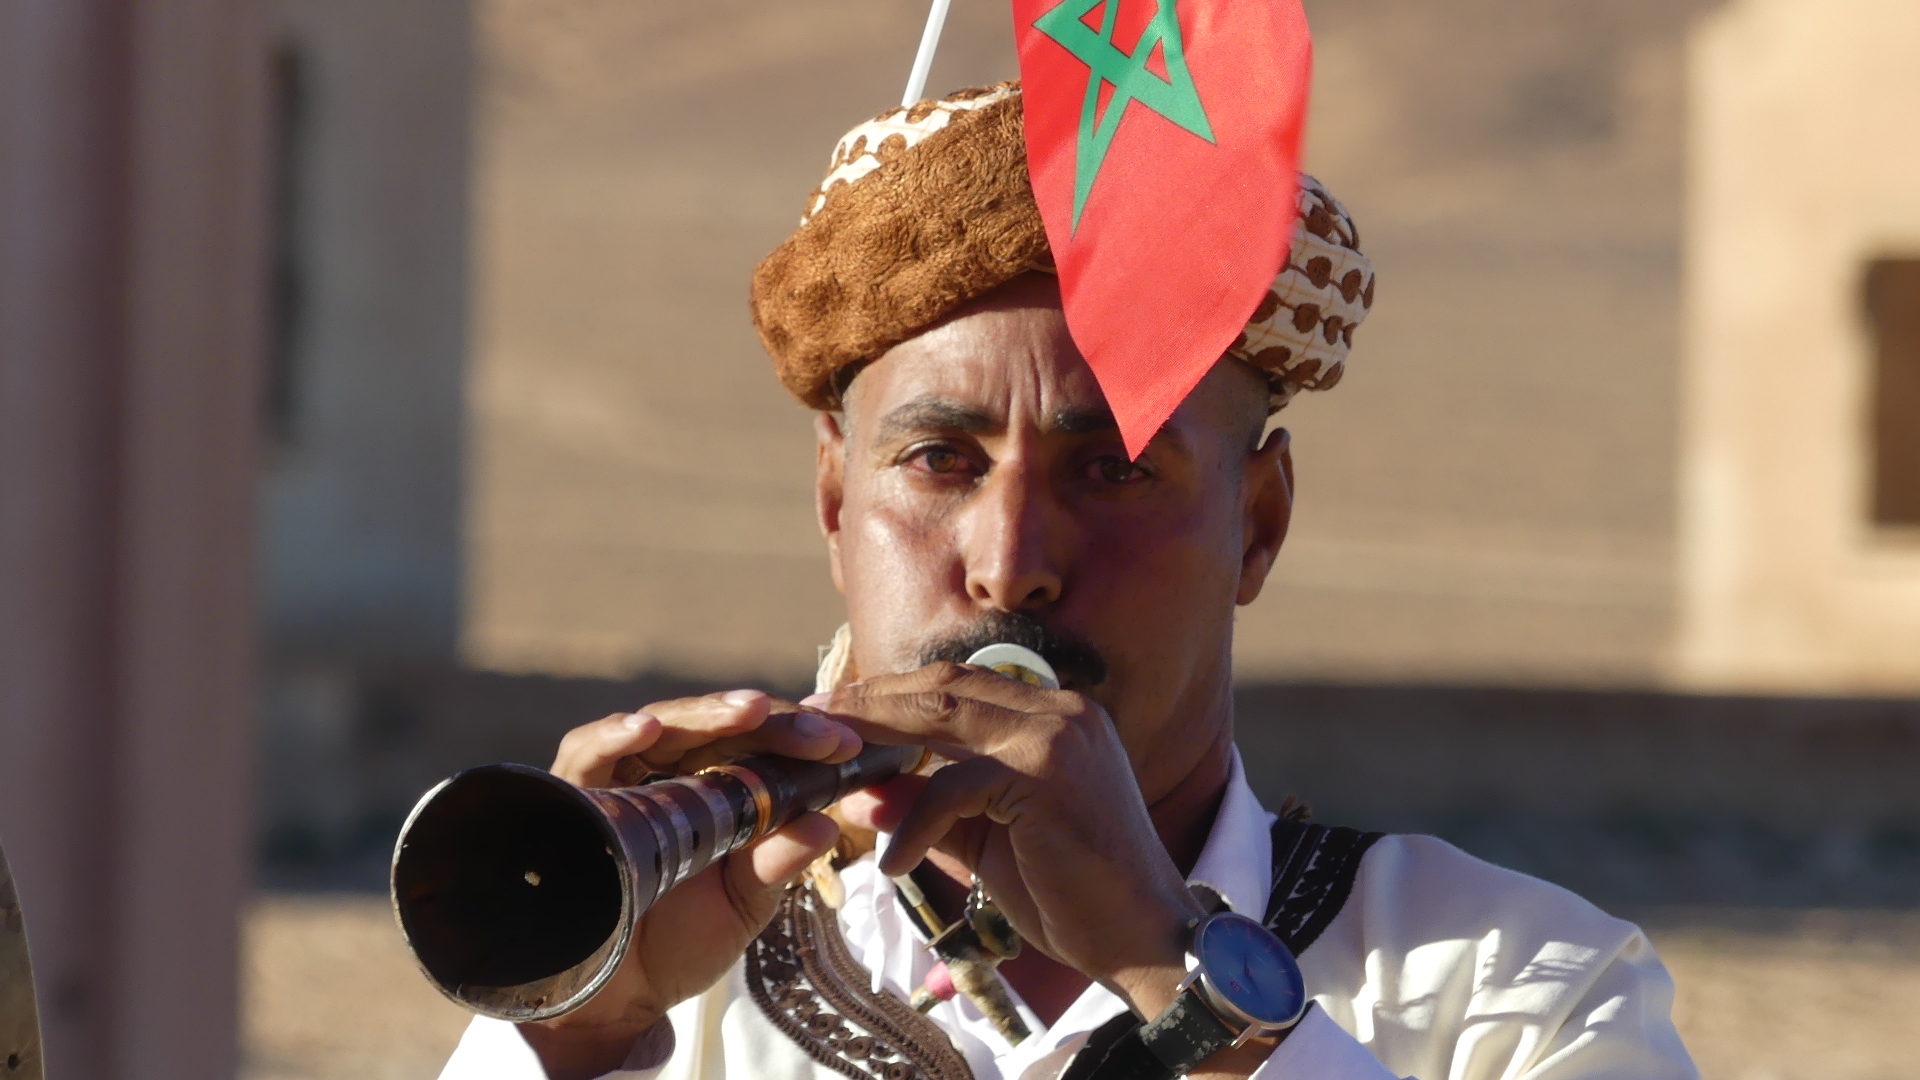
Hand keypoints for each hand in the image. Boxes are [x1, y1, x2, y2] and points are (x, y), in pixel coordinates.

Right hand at [518, 691, 861, 1079]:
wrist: (614, 1000)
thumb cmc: (679, 943)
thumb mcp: (742, 904)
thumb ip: (777, 864)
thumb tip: (827, 825)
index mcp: (714, 789)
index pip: (755, 743)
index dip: (798, 738)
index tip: (846, 747)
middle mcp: (666, 774)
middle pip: (713, 725)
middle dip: (767, 721)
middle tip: (815, 731)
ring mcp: (617, 781)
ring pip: (657, 725)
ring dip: (703, 714)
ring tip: (748, 711)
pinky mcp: (569, 797)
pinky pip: (584, 754)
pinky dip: (612, 736)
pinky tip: (644, 729)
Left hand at [825, 664, 1204, 1014]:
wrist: (1144, 942)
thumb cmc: (1069, 894)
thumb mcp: (982, 841)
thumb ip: (926, 808)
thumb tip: (858, 793)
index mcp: (1054, 716)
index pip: (958, 684)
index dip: (893, 694)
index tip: (837, 713)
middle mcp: (1061, 710)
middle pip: (944, 685)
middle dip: (872, 703)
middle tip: (815, 724)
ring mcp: (1059, 736)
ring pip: (944, 716)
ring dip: (880, 742)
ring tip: (834, 774)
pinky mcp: (1049, 775)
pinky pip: (956, 786)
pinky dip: (917, 824)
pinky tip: (894, 864)